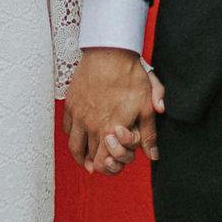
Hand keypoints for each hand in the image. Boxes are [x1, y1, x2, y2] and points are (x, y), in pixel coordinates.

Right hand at [65, 52, 161, 173]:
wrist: (109, 52)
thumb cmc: (129, 77)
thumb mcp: (146, 106)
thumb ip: (148, 134)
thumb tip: (153, 155)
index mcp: (110, 130)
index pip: (104, 162)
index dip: (108, 168)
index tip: (111, 166)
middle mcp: (91, 126)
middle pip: (89, 156)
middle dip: (95, 163)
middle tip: (99, 165)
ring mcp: (78, 115)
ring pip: (74, 145)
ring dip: (80, 156)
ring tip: (86, 159)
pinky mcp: (71, 103)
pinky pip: (67, 128)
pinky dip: (72, 136)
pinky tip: (78, 135)